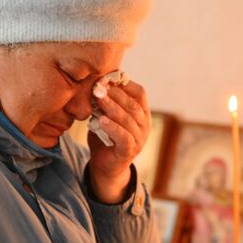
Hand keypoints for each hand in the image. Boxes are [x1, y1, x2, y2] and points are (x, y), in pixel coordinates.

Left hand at [87, 80, 150, 202]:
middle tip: (98, 84)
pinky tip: (101, 120)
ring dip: (111, 106)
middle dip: (114, 92)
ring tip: (97, 96)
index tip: (106, 76)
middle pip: (132, 104)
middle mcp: (145, 125)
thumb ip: (106, 102)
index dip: (124, 83)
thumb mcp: (107, 115)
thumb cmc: (106, 136)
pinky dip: (113, 127)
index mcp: (142, 113)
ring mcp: (140, 139)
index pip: (139, 93)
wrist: (105, 166)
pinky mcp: (130, 151)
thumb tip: (97, 80)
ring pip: (128, 119)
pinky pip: (123, 137)